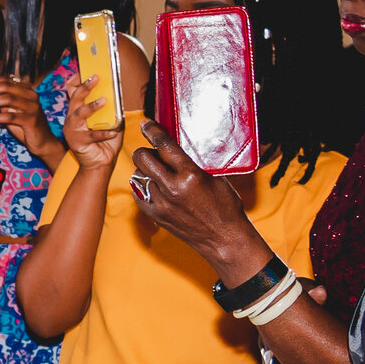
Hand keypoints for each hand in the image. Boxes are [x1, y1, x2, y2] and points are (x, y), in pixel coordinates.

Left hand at [0, 73, 60, 162]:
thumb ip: (0, 100)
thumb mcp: (10, 110)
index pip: (3, 80)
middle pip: (4, 87)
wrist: (42, 141)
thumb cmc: (23, 125)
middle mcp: (30, 94)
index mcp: (26, 89)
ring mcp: (32, 107)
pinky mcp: (31, 120)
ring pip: (6, 99)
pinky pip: (8, 117)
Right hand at [60, 75, 122, 170]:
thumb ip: (113, 107)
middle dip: (85, 87)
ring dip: (91, 106)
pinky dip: (103, 133)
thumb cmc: (105, 141)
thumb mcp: (110, 120)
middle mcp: (72, 118)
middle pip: (74, 98)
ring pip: (78, 114)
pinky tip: (113, 131)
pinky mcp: (77, 142)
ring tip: (104, 100)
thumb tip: (121, 92)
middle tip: (96, 77)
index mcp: (77, 111)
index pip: (72, 91)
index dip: (77, 79)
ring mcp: (73, 130)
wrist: (99, 164)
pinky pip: (91, 135)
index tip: (86, 69)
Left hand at [130, 119, 261, 265]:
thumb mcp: (215, 179)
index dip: (152, 131)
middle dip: (144, 151)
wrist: (224, 239)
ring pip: (138, 176)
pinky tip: (155, 187)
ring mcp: (162, 203)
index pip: (165, 146)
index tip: (145, 124)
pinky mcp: (156, 215)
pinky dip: (144, 188)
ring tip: (159, 174)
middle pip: (142, 158)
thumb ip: (194, 164)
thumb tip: (178, 150)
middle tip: (151, 152)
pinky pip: (139, 194)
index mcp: (190, 175)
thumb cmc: (225, 207)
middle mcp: (173, 188)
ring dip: (146, 172)